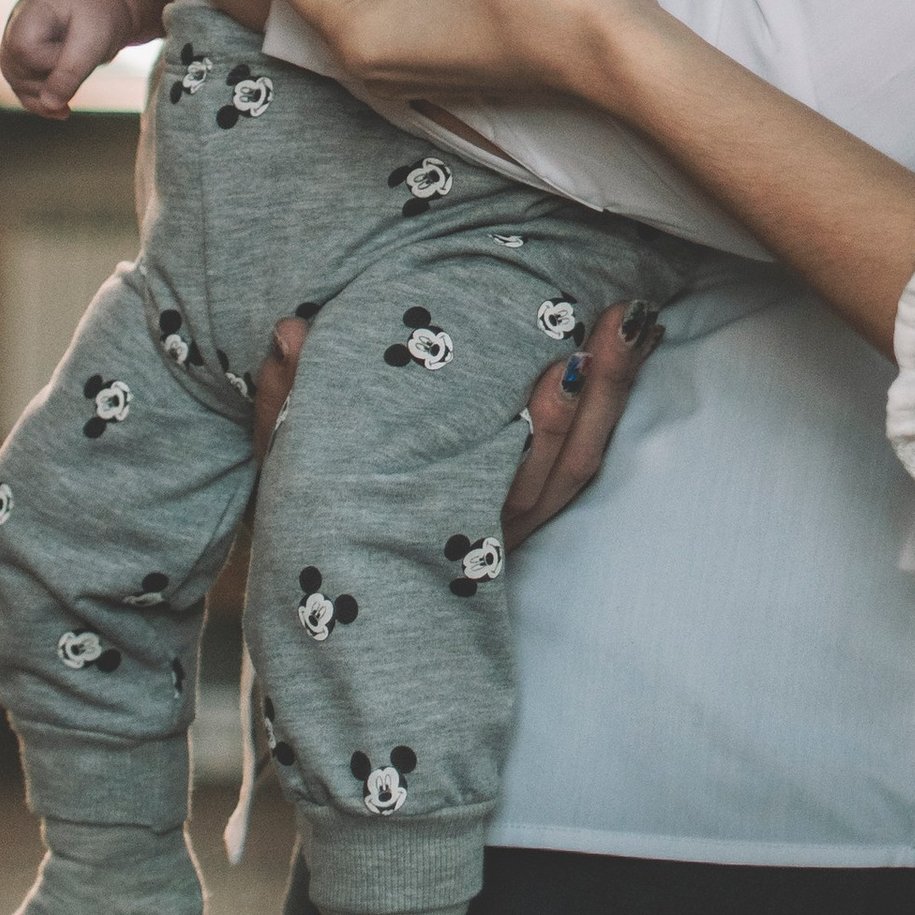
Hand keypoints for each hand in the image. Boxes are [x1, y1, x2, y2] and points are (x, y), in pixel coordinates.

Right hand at [0, 0, 141, 117]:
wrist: (110, 7)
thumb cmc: (103, 15)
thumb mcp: (94, 39)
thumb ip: (72, 71)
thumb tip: (49, 105)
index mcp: (29, 9)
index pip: (23, 49)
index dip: (50, 62)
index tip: (79, 54)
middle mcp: (14, 27)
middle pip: (16, 70)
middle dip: (49, 80)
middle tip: (82, 65)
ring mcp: (14, 45)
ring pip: (18, 84)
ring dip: (47, 96)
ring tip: (73, 90)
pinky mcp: (24, 63)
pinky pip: (25, 91)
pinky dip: (44, 104)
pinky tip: (65, 111)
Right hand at [248, 296, 666, 546]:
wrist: (325, 594)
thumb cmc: (307, 512)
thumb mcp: (288, 459)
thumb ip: (289, 398)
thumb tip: (292, 331)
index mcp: (428, 521)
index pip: (507, 485)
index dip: (547, 428)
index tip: (568, 365)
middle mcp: (480, 531)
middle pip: (558, 473)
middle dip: (596, 399)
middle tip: (616, 324)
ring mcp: (510, 525)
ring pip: (575, 469)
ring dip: (611, 394)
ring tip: (626, 321)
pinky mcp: (528, 511)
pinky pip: (577, 468)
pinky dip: (603, 412)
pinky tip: (621, 349)